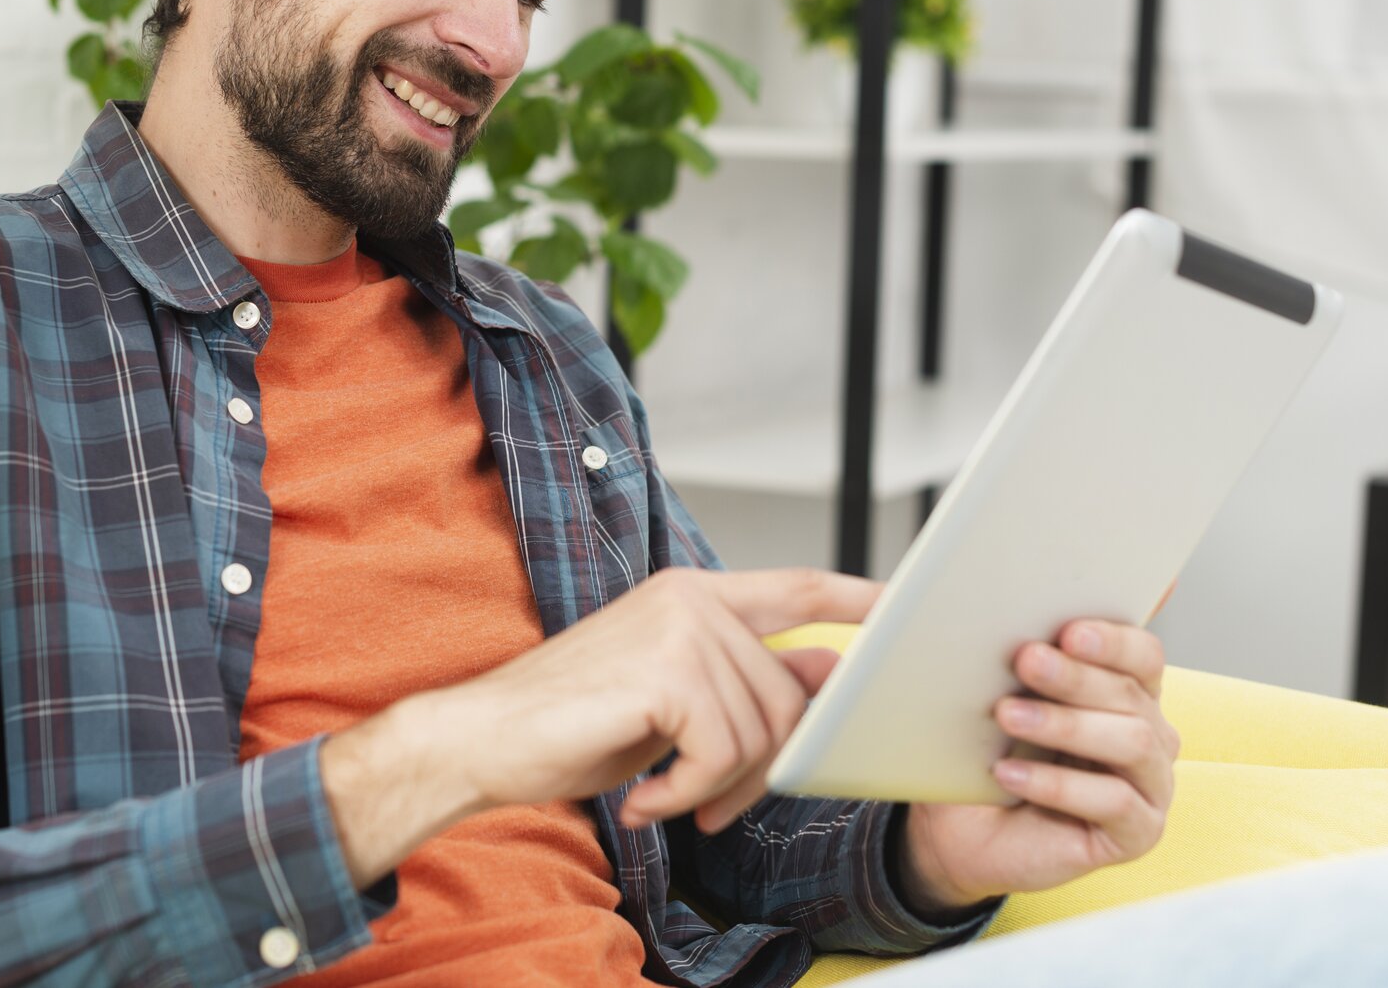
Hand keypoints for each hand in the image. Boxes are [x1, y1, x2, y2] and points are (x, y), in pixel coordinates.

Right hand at [322, 567, 881, 888]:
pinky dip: (686, 794)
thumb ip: (740, 679)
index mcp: (695, 595)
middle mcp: (693, 599)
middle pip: (788, 698)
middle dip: (762, 768)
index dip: (857, 598)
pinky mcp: (665, 671)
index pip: (799, 587)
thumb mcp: (671, 701)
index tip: (903, 606)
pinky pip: (721, 753)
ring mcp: (680, 629)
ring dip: (718, 788)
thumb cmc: (571, 722)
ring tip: (666, 796)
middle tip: (707, 800)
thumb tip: (823, 673)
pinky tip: (645, 798)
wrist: (483, 737)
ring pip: (760, 732)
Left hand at [897, 620, 1180, 913]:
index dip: (1112, 641)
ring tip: (1008, 716)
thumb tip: (1026, 627)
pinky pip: (1113, 802)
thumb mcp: (1008, 700)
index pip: (1142, 655)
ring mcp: (1151, 787)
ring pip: (1131, 742)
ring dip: (1065, 724)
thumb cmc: (995, 753)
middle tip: (1026, 660)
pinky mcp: (1138, 832)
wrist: (966, 826)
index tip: (1068, 632)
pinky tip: (1009, 774)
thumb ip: (1029, 664)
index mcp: (1130, 693)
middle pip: (1131, 696)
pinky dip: (1057, 784)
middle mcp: (1152, 736)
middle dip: (1075, 676)